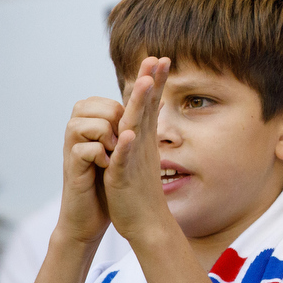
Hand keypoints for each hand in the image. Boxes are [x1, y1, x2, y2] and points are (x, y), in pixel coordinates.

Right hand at [58, 96, 124, 244]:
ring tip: (113, 151)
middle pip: (88, 105)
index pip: (100, 100)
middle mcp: (78, 138)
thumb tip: (158, 101)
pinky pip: (81, 150)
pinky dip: (98, 155)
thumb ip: (136, 126)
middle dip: (111, 118)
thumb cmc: (110, 184)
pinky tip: (107, 165)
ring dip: (103, 134)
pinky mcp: (73, 171)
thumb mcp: (127, 150)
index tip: (127, 130)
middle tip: (120, 140)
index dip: (118, 108)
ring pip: (79, 123)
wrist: (93, 218)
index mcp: (91, 130)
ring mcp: (73, 153)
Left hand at [103, 57, 178, 242]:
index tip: (159, 58)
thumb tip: (143, 120)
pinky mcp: (123, 177)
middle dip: (153, 83)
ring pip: (137, 127)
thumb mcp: (142, 158)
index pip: (150, 105)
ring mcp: (134, 159)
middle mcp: (142, 145)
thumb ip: (141, 138)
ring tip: (144, 82)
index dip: (154, 82)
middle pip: (148, 108)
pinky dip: (125, 146)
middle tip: (159, 58)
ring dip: (140, 105)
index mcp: (144, 139)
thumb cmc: (141, 192)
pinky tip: (127, 133)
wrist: (147, 224)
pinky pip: (124, 159)